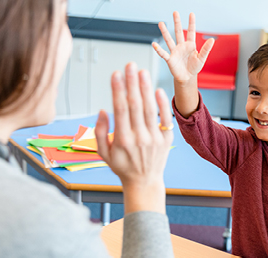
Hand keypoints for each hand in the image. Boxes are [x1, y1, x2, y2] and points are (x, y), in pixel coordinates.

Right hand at [95, 62, 173, 213]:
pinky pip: (165, 119)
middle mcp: (140, 138)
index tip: (116, 74)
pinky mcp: (166, 139)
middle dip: (132, 84)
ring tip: (142, 72)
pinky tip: (157, 89)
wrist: (144, 182)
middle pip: (136, 106)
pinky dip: (162, 104)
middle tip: (130, 65)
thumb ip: (100, 132)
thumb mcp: (103, 153)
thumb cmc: (122, 166)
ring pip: (150, 109)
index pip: (120, 110)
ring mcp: (155, 139)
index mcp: (123, 140)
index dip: (118, 91)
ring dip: (146, 89)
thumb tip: (102, 111)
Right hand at [152, 11, 213, 83]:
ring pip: (169, 40)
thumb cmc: (194, 67)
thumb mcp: (202, 58)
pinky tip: (154, 44)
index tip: (191, 14)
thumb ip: (206, 49)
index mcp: (190, 45)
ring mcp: (175, 52)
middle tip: (175, 12)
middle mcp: (181, 46)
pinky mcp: (170, 59)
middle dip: (177, 22)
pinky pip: (163, 53)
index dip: (191, 23)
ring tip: (161, 23)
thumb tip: (212, 40)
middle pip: (179, 32)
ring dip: (165, 32)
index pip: (191, 32)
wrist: (187, 77)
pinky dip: (158, 49)